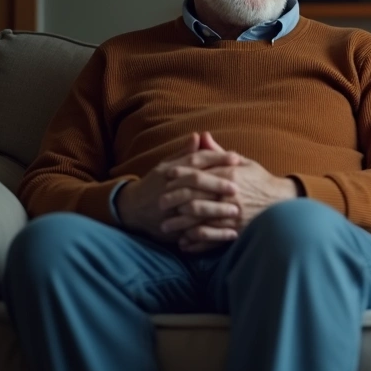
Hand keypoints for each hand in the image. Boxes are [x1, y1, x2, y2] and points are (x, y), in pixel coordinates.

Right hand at [115, 133, 235, 242]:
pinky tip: (230, 235)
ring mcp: (168, 209)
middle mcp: (168, 188)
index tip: (236, 158)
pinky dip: (212, 235)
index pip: (195, 160)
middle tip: (238, 187)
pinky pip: (192, 231)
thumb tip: (200, 135)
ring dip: (215, 210)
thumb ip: (185, 154)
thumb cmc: (155, 184)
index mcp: (170, 171)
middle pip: (194, 182)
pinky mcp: (171, 228)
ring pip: (192, 207)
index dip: (216, 158)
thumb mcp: (166, 166)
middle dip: (217, 184)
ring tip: (236, 211)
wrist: (131, 210)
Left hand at [158, 133, 298, 251]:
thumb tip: (201, 136)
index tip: (166, 175)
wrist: (283, 203)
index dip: (179, 173)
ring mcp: (232, 214)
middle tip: (159, 203)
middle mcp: (229, 194)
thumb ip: (217, 153)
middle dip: (173, 200)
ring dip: (179, 223)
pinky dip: (194, 241)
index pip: (197, 173)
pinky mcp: (235, 231)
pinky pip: (209, 237)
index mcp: (230, 175)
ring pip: (197, 219)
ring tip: (166, 226)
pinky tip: (183, 242)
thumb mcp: (243, 162)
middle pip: (192, 197)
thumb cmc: (260, 181)